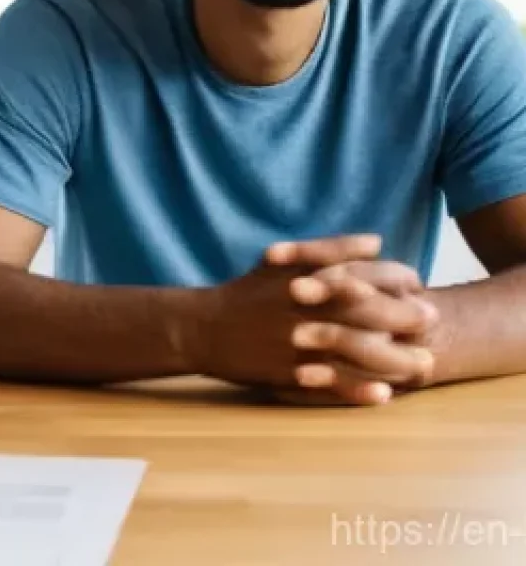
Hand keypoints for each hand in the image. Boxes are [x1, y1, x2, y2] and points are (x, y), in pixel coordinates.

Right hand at [202, 234, 436, 405]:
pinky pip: (328, 384)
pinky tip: (384, 394)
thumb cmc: (247, 293)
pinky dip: (357, 390)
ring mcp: (295, 343)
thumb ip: (329, 249)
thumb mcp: (282, 261)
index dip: (394, 280)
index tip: (419, 285)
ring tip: (423, 366)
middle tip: (431, 321)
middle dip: (402, 317)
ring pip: (353, 352)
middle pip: (363, 312)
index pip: (359, 274)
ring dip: (392, 359)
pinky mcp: (287, 374)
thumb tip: (375, 241)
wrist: (203, 327)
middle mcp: (302, 310)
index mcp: (304, 280)